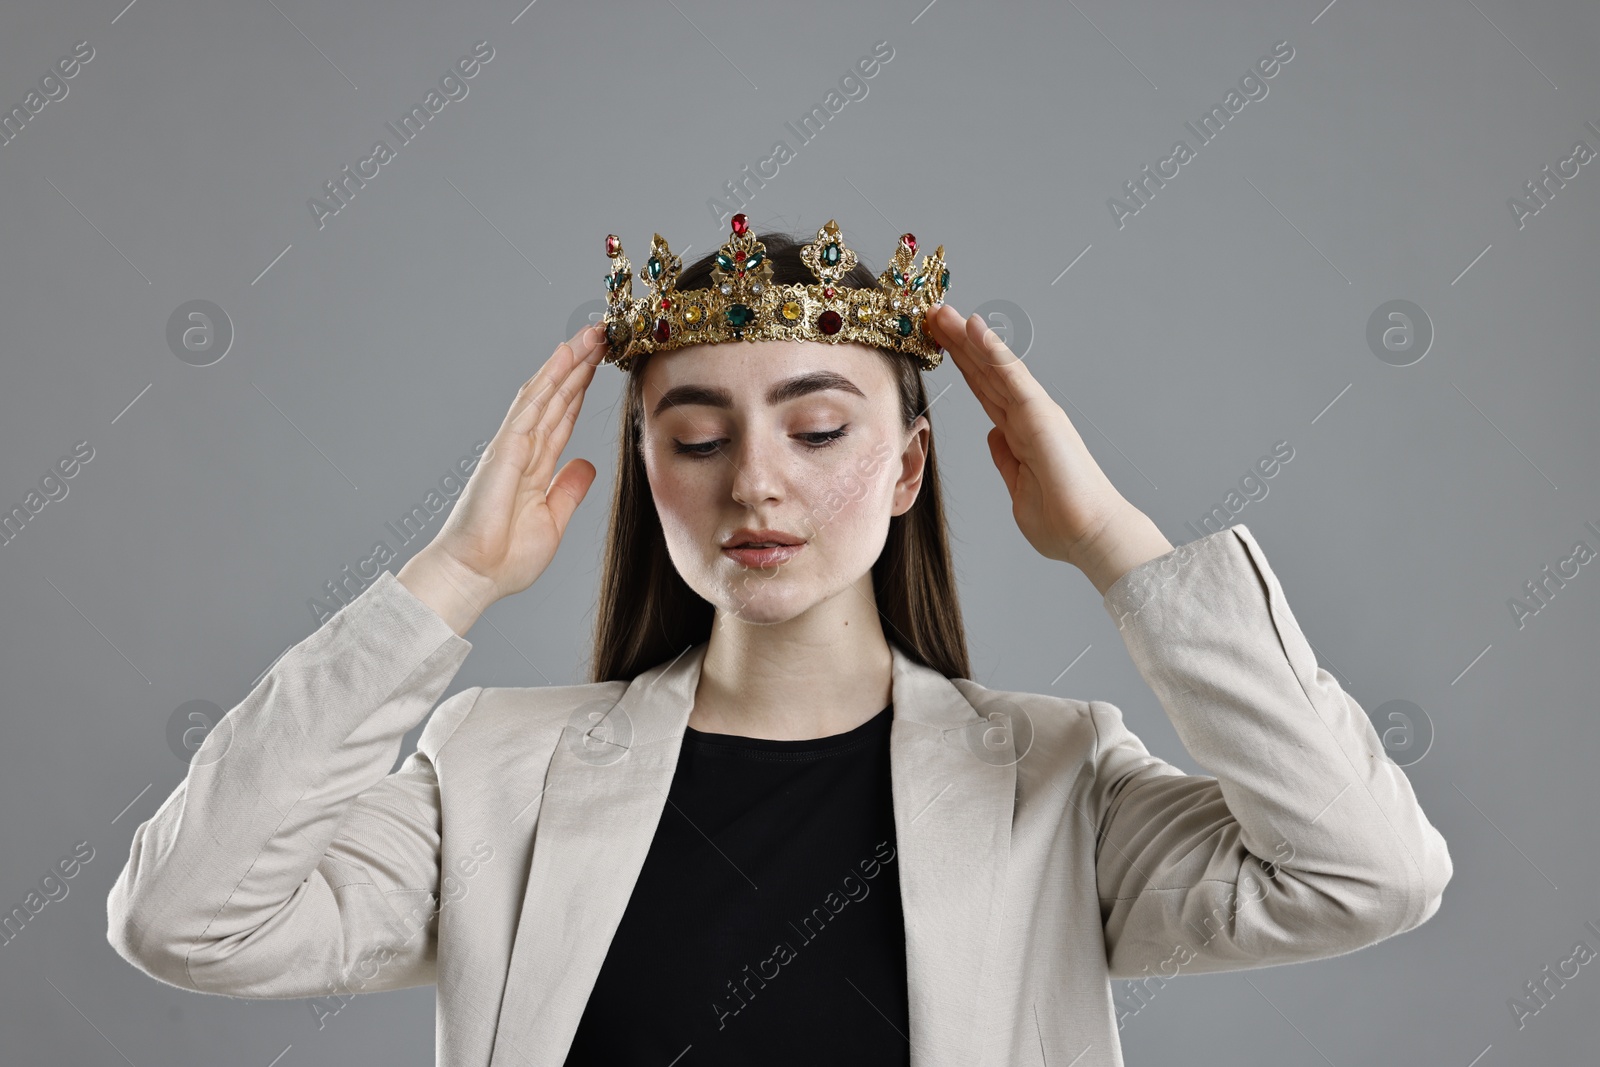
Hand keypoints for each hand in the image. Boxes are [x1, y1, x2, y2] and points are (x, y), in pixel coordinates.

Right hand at [398, 323, 607, 632]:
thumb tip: (586, 465)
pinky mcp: (504, 452)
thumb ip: (569, 489)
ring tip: (589, 335)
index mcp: (534, 466)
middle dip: (578, 366)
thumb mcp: (553, 519)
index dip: (581, 389)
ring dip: (567, 363)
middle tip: (601, 334)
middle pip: (555, 397)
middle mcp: (522, 450)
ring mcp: (511, 448)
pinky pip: (529, 409)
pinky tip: (563, 360)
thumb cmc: (505, 557)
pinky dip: (547, 382)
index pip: (563, 417)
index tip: (601, 363)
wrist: (474, 577)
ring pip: (543, 394)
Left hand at [924, 304, 1171, 594]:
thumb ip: (1006, 459)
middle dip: (959, 343)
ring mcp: (1036, 413)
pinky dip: (994, 351)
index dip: (963, 366)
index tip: (938, 343)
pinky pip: (1013, 378)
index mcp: (1021, 433)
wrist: (1089, 537)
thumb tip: (994, 436)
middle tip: (932, 315)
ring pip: (996, 367)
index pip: (985, 392)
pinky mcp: (1041, 416)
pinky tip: (974, 328)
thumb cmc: (1061, 522)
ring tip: (942, 313)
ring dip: (968, 338)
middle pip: (986, 373)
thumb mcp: (1019, 488)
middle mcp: (1029, 417)